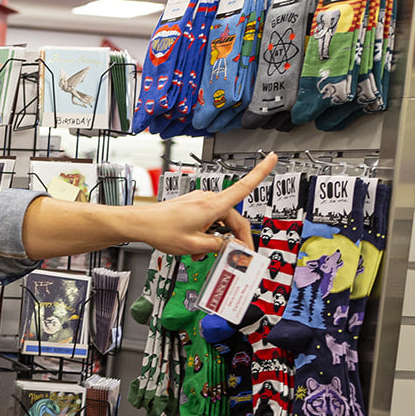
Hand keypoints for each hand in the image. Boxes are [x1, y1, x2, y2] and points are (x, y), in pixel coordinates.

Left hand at [139, 152, 277, 255]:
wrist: (140, 224)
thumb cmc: (161, 230)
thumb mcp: (194, 245)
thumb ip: (218, 246)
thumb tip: (232, 248)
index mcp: (212, 206)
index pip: (244, 187)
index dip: (262, 172)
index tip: (274, 159)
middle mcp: (208, 199)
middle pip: (233, 219)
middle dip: (233, 239)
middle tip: (234, 256)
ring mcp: (200, 201)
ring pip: (219, 222)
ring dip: (217, 239)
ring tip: (202, 253)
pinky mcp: (192, 206)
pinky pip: (208, 220)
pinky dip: (207, 233)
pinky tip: (197, 246)